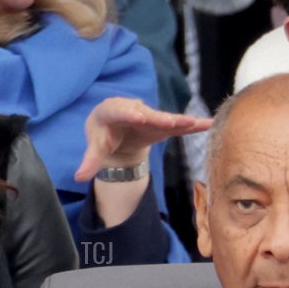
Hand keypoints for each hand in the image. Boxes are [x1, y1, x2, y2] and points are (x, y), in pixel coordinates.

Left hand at [73, 98, 211, 181]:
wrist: (115, 131)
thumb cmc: (103, 136)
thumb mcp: (95, 149)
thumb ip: (90, 161)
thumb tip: (79, 178)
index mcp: (111, 111)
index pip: (120, 111)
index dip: (129, 113)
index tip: (138, 115)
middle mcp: (133, 109)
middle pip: (147, 114)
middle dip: (159, 118)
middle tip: (170, 121)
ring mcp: (150, 116)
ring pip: (165, 118)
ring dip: (179, 121)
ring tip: (193, 123)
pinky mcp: (162, 124)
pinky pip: (177, 125)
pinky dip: (192, 125)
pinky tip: (208, 124)